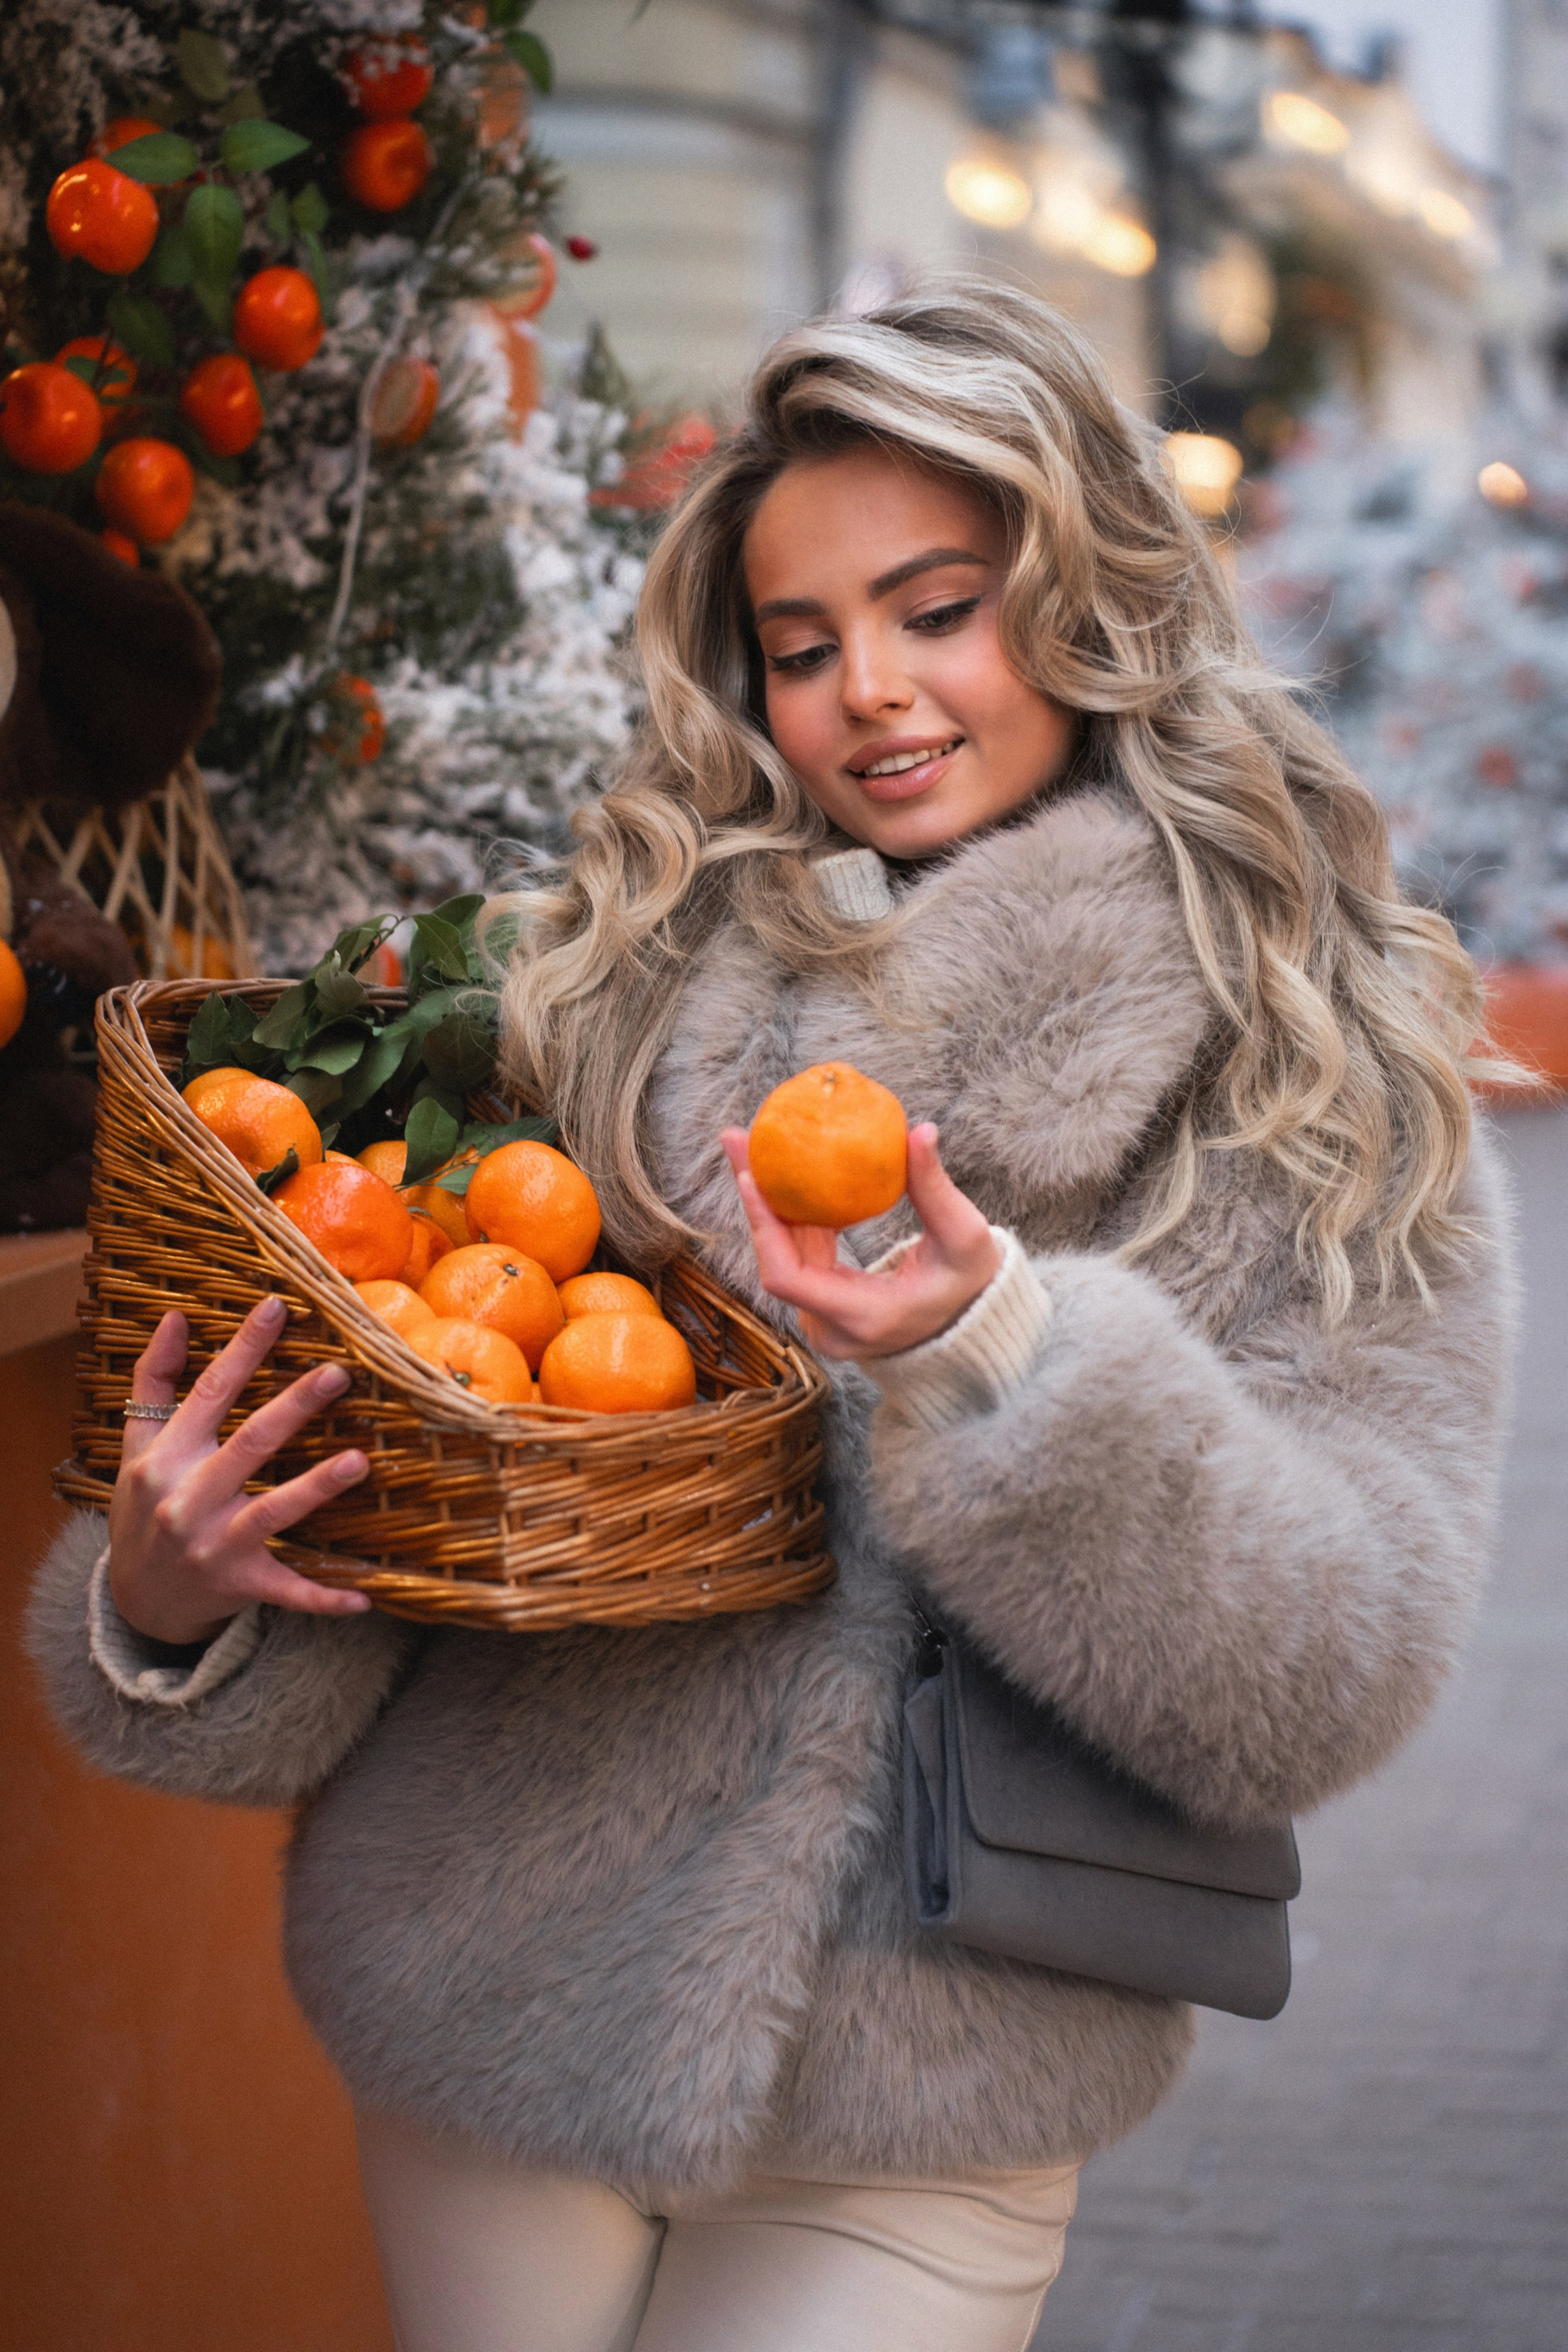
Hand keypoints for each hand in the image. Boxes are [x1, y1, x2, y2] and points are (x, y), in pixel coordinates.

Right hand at [108, 1297, 374, 1647]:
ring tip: (360, 1459)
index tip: (277, 1307)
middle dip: (294, 1406)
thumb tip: (177, 1318)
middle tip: (338, 1372)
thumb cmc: (143, 1510)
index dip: (243, 1348)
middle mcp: (188, 1499)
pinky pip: (288, 1591)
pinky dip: (324, 1598)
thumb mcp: (137, 1446)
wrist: (134, 1600)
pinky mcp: (240, 1585)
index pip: (210, 1392)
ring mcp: (215, 1545)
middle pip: (250, 1443)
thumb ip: (153, 1381)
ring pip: (273, 1512)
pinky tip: (365, 1598)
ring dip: (317, 1487)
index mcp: (166, 1459)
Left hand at [720, 1121, 1000, 1361]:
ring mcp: (825, 1323)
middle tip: (738, 1139)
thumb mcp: (964, 1236)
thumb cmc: (972, 1282)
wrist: (972, 1326)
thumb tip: (920, 1130)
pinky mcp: (824, 1309)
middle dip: (755, 1199)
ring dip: (767, 1204)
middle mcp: (832, 1328)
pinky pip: (798, 1259)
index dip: (764, 1227)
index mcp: (862, 1316)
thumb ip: (935, 1188)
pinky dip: (790, 1219)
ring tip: (750, 1145)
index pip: (788, 1277)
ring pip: (783, 1258)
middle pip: (775, 1262)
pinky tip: (783, 1174)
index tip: (751, 1176)